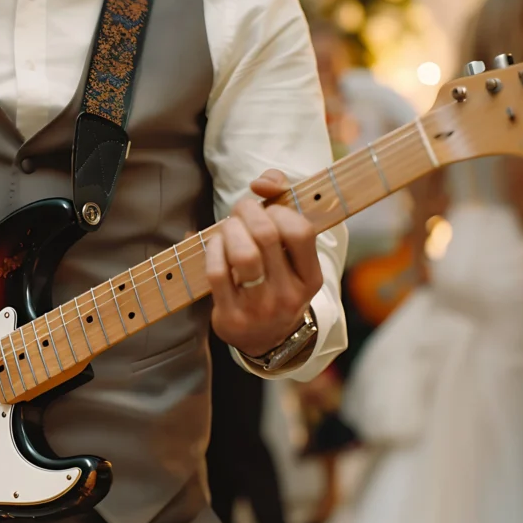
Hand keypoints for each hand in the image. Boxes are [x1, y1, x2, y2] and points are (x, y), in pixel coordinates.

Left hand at [206, 169, 322, 357]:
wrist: (266, 339)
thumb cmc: (276, 281)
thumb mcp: (291, 254)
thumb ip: (283, 205)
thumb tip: (262, 182)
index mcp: (310, 278)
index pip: (300, 231)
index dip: (279, 209)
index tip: (268, 208)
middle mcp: (289, 295)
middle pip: (266, 236)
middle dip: (247, 211)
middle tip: (240, 210)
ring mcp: (260, 308)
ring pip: (243, 254)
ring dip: (229, 230)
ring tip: (228, 229)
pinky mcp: (232, 317)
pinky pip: (217, 273)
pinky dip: (212, 250)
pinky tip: (215, 246)